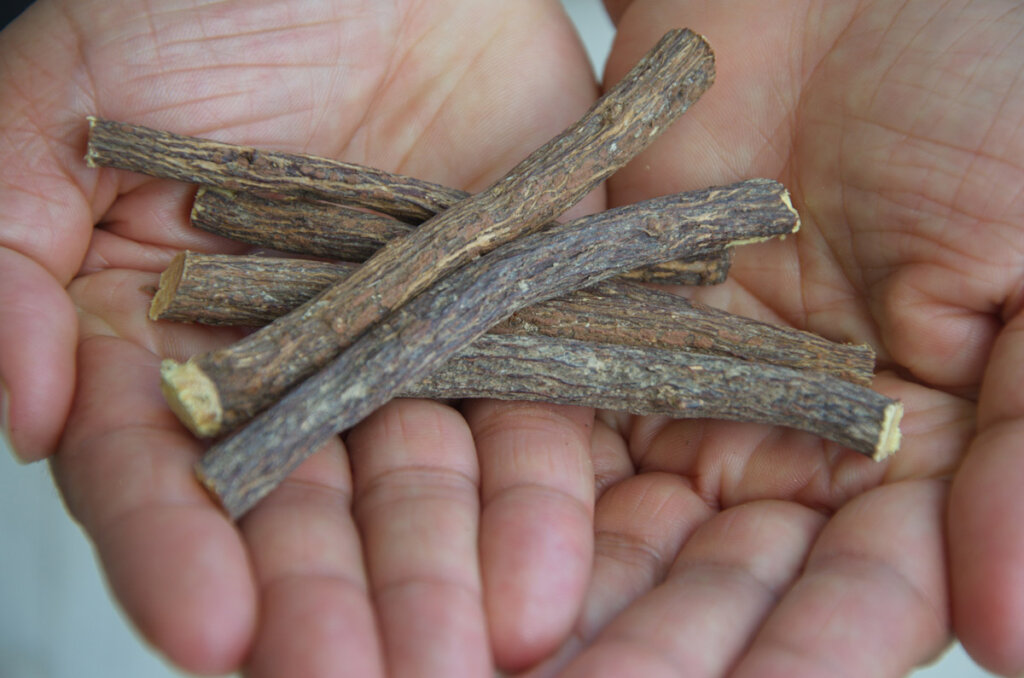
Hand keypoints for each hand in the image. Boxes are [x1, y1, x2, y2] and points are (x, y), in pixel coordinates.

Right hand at [0, 1, 602, 674]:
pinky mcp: (518, 316)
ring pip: (429, 485)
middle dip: (333, 603)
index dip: (179, 553)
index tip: (212, 635)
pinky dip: (545, 496)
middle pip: (309, 508)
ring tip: (473, 655)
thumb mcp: (64, 101)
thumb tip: (22, 411)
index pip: (162, 472)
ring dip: (447, 577)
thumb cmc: (212, 2)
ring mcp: (416, 347)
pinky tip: (550, 577)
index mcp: (172, 337)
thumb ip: (8, 250)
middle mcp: (296, 366)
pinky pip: (538, 416)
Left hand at [510, 1, 1021, 675]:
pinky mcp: (594, 330)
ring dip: (570, 601)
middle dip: (662, 651)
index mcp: (918, 453)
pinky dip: (511, 492)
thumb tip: (1014, 627)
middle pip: (720, 582)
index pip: (858, 593)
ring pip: (621, 525)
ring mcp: (685, 391)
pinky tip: (469, 561)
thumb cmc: (998, 85)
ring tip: (501, 669)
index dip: (802, 658)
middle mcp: (789, 443)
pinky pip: (547, 425)